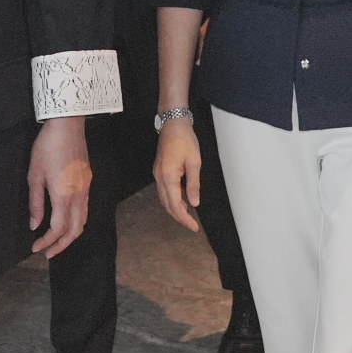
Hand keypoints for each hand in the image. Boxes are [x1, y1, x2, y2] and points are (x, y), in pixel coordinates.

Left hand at [28, 116, 92, 257]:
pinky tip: (65, 220)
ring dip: (70, 234)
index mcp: (63, 194)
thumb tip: (35, 224)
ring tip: (57, 241)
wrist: (67, 125)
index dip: (47, 242)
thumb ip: (35, 202)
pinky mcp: (88, 180)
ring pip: (83, 220)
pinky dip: (76, 221)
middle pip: (75, 229)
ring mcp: (86, 187)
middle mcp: (78, 194)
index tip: (36, 247)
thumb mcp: (34, 174)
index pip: (58, 228)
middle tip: (48, 252)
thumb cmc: (47, 146)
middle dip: (62, 245)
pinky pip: (85, 208)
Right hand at [153, 118, 202, 232]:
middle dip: (179, 217)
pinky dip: (172, 200)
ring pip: (164, 199)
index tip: (194, 227)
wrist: (173, 125)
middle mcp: (159, 178)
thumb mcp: (194, 162)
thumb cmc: (185, 140)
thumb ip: (193, 185)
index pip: (176, 205)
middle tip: (193, 225)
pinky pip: (164, 191)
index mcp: (168, 177)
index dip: (185, 218)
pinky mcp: (159, 171)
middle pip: (167, 205)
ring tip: (188, 215)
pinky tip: (182, 201)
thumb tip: (194, 203)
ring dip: (175, 209)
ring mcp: (157, 174)